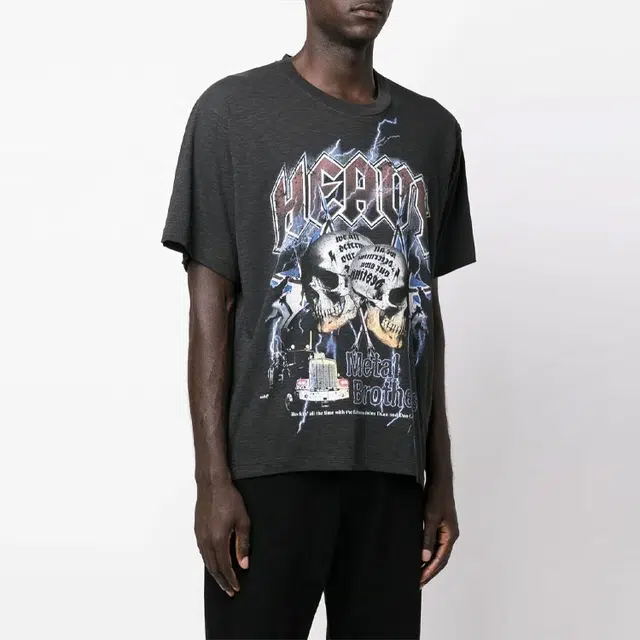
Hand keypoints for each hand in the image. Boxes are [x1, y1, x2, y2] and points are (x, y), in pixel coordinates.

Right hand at [195, 479, 250, 596]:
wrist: (212, 484)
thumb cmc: (229, 499)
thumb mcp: (243, 521)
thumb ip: (243, 544)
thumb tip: (244, 565)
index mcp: (218, 540)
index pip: (224, 567)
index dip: (231, 579)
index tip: (236, 588)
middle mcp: (206, 541)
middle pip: (213, 568)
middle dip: (222, 581)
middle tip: (230, 591)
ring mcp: (199, 536)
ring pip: (206, 561)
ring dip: (215, 573)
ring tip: (223, 580)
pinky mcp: (197, 530)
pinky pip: (202, 552)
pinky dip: (208, 561)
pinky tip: (214, 563)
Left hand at [420, 482, 458, 587]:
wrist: (439, 480)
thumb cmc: (437, 496)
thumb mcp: (429, 518)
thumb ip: (427, 538)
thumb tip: (425, 558)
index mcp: (450, 536)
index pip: (440, 560)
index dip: (429, 572)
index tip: (420, 581)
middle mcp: (450, 535)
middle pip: (441, 559)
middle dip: (429, 571)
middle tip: (418, 583)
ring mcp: (446, 530)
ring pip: (438, 552)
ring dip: (429, 563)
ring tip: (418, 573)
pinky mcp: (440, 525)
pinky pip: (435, 544)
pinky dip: (428, 552)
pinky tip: (419, 555)